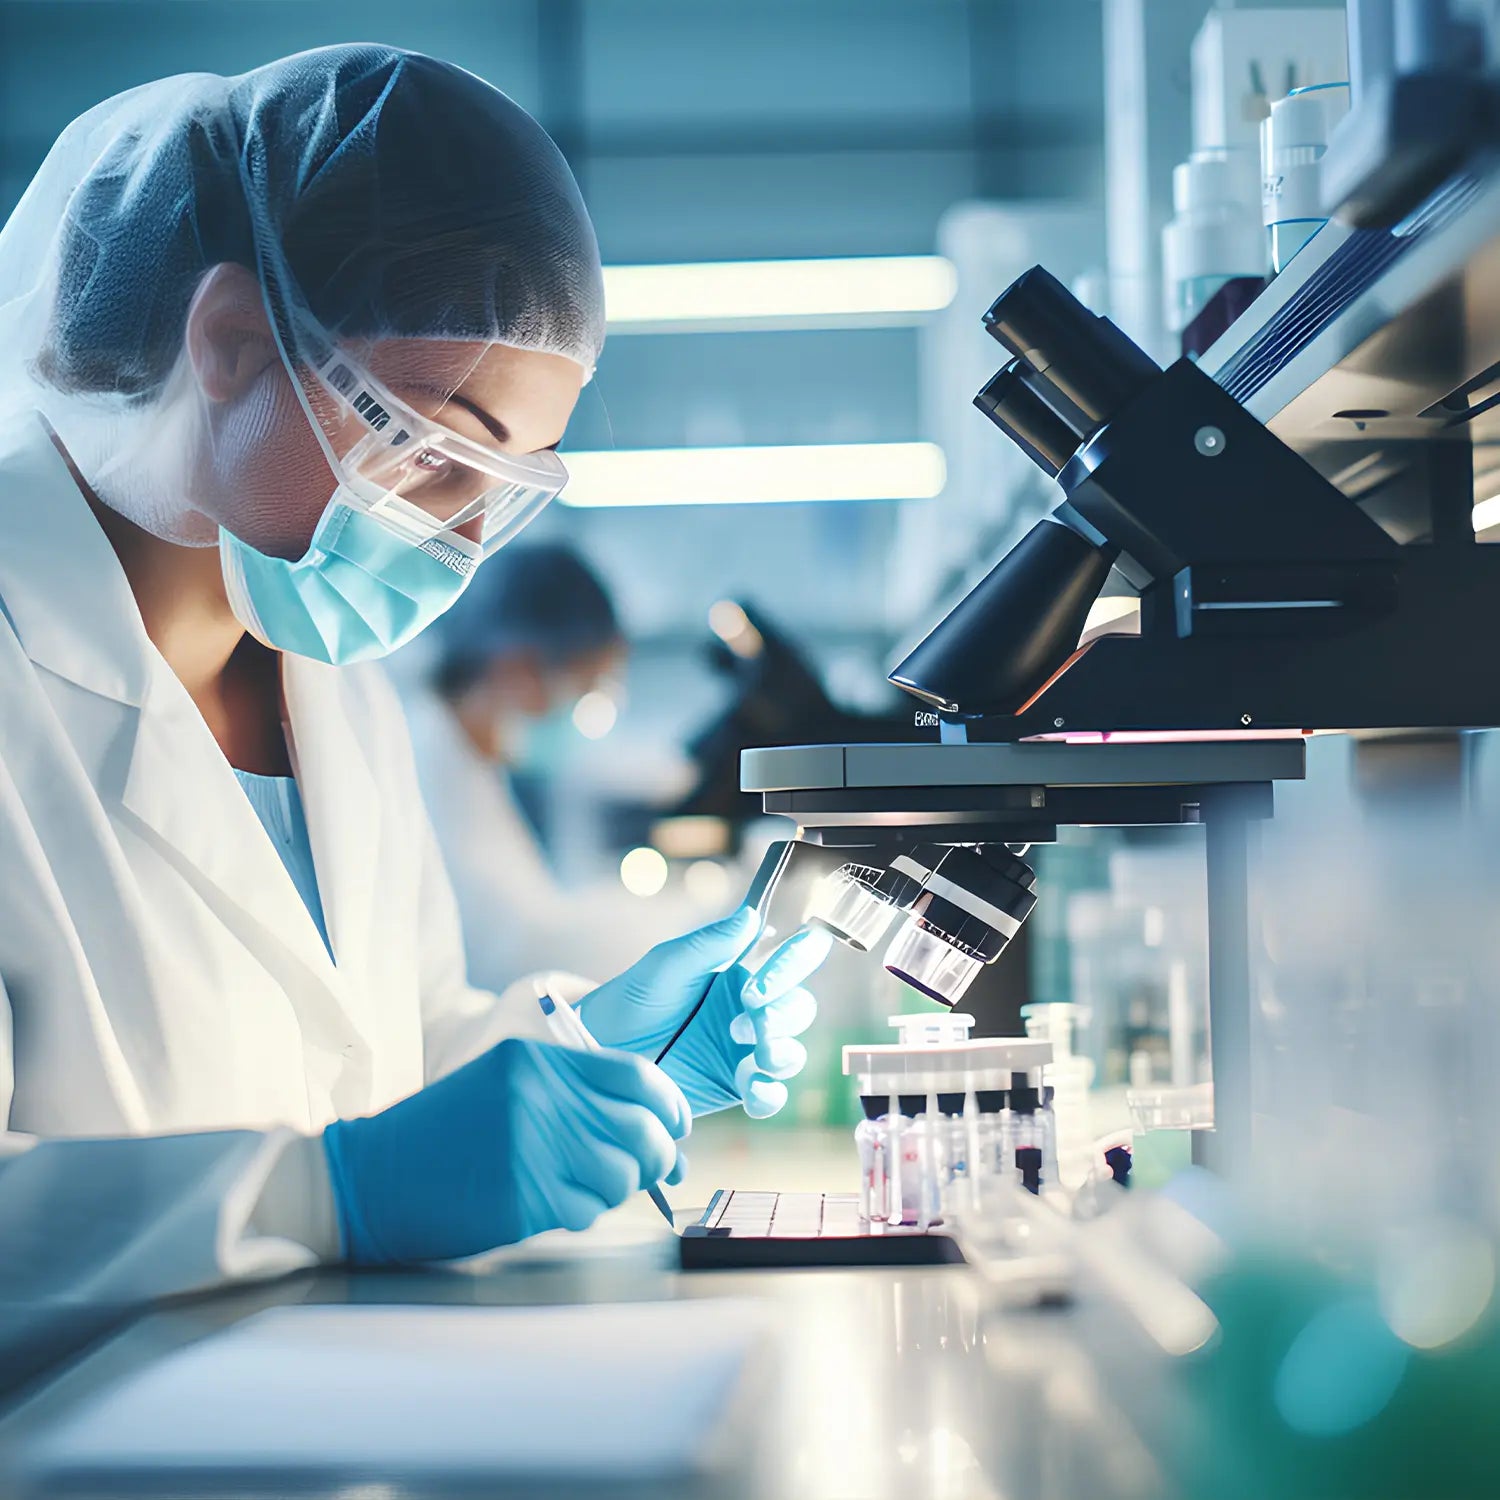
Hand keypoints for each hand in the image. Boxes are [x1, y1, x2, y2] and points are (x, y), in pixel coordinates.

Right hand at [322, 1038, 689, 1264]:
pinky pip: (588, 1211)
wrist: (367, 1179)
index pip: (637, 1075)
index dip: (669, 1104)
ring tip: (584, 1187)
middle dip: (659, 1155)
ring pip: (623, 1173)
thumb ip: (570, 1091)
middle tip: (653, 1171)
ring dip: (619, 1188)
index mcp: (537, 1060)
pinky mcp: (523, 1198)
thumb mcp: (502, 1083)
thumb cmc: (441, 1134)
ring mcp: (532, 1148)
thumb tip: (651, 1123)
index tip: (677, 1126)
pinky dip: (583, 1213)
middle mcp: (540, 1096)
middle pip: (641, 1128)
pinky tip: (553, 1205)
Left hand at [578, 908, 833, 1118]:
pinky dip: (770, 1094)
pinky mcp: (736, 1087)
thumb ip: (709, 943)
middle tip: (743, 1025)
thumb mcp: (665, 966)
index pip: (791, 959)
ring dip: (783, 1053)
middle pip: (799, 1008)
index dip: (793, 965)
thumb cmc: (629, 1001)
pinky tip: (752, 1091)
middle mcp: (752, 1010)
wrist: (601, 1054)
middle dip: (783, 1016)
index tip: (757, 988)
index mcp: (741, 973)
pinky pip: (771, 1094)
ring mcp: (746, 1051)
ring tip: (756, 1058)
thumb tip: (751, 915)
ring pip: (792, 1051)